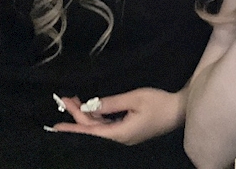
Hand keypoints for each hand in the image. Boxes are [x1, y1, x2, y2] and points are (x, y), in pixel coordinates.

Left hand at [47, 88, 185, 145]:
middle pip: (94, 129)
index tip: (57, 125)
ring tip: (75, 101)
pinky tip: (93, 107)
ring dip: (88, 114)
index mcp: (121, 133)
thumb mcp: (134, 98)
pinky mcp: (129, 130)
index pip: (91, 132)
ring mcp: (125, 135)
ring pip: (100, 127)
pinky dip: (98, 116)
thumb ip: (111, 102)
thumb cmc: (159, 102)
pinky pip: (108, 125)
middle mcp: (121, 138)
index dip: (73, 127)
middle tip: (66, 100)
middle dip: (78, 115)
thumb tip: (91, 104)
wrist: (179, 110)